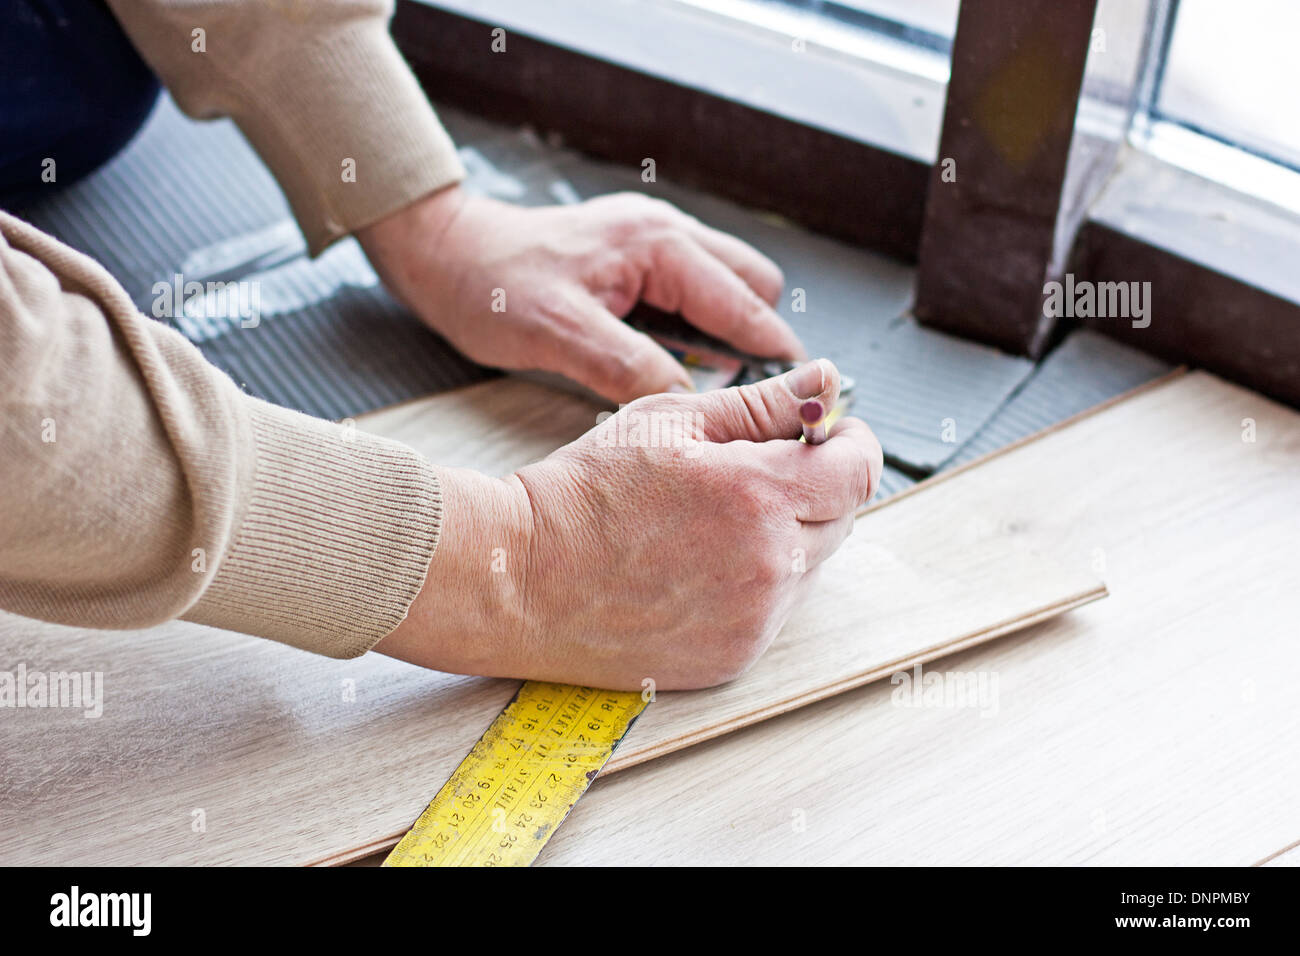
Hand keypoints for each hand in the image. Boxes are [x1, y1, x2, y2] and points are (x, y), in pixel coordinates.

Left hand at [356, 185, 805, 402]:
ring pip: (723, 289)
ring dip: (723, 335)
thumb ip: (628, 367)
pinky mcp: (631, 261)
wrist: (442, 253)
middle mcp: (664, 235)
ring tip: (705, 387)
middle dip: (756, 339)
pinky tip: (668, 364)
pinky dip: (693, 330)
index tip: (798, 399)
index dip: (775, 355)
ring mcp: (649, 244)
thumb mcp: (557, 335)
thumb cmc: (489, 285)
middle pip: (751, 288)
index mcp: (657, 245)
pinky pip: (687, 294)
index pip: (745, 305)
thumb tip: (690, 403)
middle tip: (742, 397)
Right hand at [376, 359, 882, 688]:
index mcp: (757, 494)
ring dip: (784, 537)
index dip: (848, 443)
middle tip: (748, 474)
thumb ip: (761, 402)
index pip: (859, 468)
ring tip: (710, 522)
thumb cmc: (582, 494)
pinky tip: (697, 566)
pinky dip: (755, 585)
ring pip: (810, 565)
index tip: (826, 434)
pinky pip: (776, 611)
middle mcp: (767, 565)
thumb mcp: (668, 419)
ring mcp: (753, 619)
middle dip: (812, 487)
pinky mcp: (734, 656)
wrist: (520, 578)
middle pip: (842, 517)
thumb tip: (826, 379)